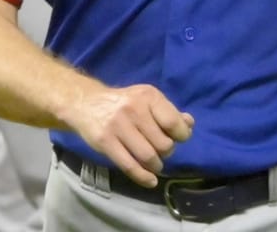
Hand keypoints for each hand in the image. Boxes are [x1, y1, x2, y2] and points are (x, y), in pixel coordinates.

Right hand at [69, 82, 193, 186]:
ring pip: (148, 156)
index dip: (181, 135)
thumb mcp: (146, 99)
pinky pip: (129, 166)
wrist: (87, 103)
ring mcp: (119, 126)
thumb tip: (189, 124)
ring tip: (156, 164)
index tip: (179, 140)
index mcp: (148, 96)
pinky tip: (151, 181)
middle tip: (163, 152)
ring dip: (157, 165)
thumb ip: (168, 111)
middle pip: (162, 142)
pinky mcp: (105, 142)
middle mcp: (134, 109)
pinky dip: (143, 177)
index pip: (172, 121)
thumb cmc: (123, 102)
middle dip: (167, 152)